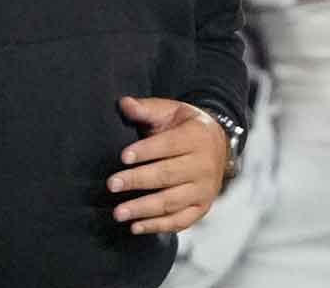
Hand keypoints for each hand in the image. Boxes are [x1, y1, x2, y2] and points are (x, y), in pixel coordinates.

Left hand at [106, 96, 228, 234]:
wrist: (218, 144)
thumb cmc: (185, 126)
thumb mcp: (171, 111)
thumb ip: (147, 108)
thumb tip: (124, 103)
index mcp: (196, 137)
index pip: (168, 145)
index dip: (145, 151)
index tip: (122, 157)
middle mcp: (204, 165)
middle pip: (167, 175)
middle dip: (137, 181)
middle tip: (112, 185)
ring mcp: (205, 189)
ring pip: (172, 201)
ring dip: (143, 208)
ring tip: (118, 212)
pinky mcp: (202, 207)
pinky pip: (180, 220)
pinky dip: (158, 226)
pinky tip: (136, 227)